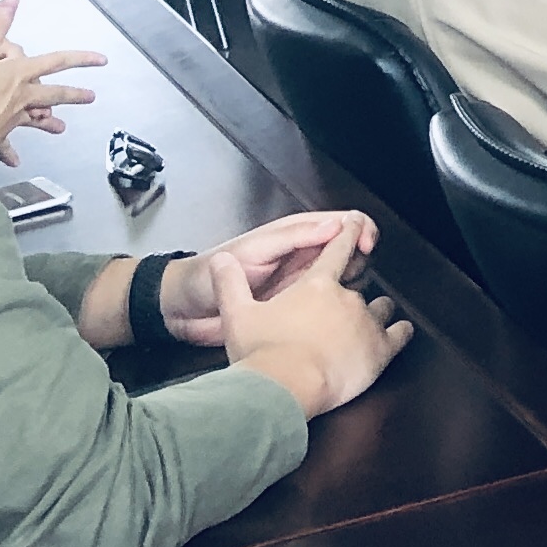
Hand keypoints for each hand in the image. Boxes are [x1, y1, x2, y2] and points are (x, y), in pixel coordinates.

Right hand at [0, 0, 103, 162]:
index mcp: (17, 76)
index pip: (56, 62)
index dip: (80, 58)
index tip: (101, 60)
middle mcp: (19, 98)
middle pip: (53, 94)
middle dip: (73, 93)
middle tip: (91, 96)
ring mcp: (9, 118)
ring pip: (35, 116)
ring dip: (48, 119)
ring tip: (60, 126)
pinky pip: (11, 137)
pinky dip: (13, 147)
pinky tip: (15, 159)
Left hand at [155, 211, 375, 346]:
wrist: (179, 314)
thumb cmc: (205, 276)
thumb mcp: (250, 252)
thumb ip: (291, 237)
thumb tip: (335, 225)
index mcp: (294, 237)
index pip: (341, 224)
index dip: (360, 230)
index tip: (367, 245)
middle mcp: (301, 260)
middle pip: (348, 252)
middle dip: (360, 259)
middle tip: (356, 274)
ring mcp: (298, 288)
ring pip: (341, 282)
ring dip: (351, 286)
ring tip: (350, 298)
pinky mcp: (291, 315)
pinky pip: (323, 311)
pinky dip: (336, 314)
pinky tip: (339, 322)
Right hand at [216, 223, 412, 417]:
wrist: (284, 387)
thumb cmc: (261, 352)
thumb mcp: (237, 315)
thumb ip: (229, 283)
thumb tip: (220, 260)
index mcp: (317, 284)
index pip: (337, 248)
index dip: (348, 233)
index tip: (356, 222)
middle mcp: (347, 297)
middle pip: (357, 286)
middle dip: (349, 296)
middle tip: (337, 311)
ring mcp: (367, 322)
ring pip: (381, 307)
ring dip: (375, 312)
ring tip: (366, 322)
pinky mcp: (380, 350)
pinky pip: (400, 334)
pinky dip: (399, 332)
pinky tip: (399, 333)